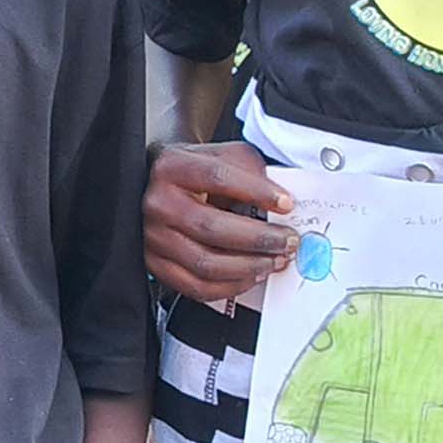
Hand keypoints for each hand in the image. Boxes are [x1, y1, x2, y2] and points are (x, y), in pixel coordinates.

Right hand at [144, 142, 297, 300]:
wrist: (158, 186)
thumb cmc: (196, 172)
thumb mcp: (222, 155)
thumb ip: (250, 170)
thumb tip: (282, 201)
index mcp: (173, 168)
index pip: (217, 177)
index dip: (256, 191)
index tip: (286, 203)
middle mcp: (159, 203)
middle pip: (211, 226)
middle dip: (259, 238)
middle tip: (287, 240)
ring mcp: (155, 237)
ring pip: (205, 263)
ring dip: (248, 266)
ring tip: (274, 260)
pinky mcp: (157, 264)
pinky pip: (196, 286)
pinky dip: (230, 287)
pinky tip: (250, 276)